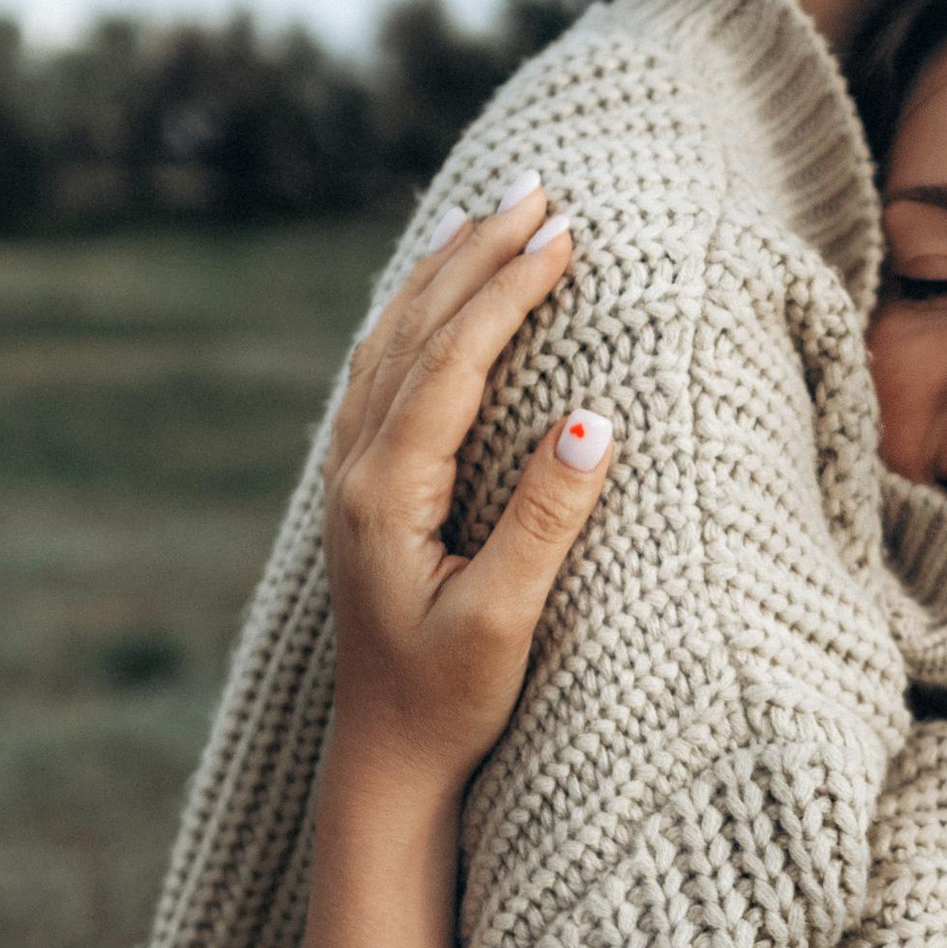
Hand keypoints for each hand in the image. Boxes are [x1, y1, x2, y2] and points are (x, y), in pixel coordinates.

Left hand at [321, 173, 613, 801]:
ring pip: (390, 343)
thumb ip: (546, 517)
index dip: (510, 289)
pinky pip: (382, 373)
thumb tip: (593, 416)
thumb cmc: (450, 700)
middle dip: (477, 253)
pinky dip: (415, 316)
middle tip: (537, 186)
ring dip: (443, 272)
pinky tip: (437, 297)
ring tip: (487, 214)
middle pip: (415, 331)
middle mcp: (357, 471)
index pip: (453, 359)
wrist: (386, 761)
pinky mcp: (365, 493)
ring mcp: (353, 480)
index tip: (566, 231)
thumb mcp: (507, 618)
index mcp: (385, 491)